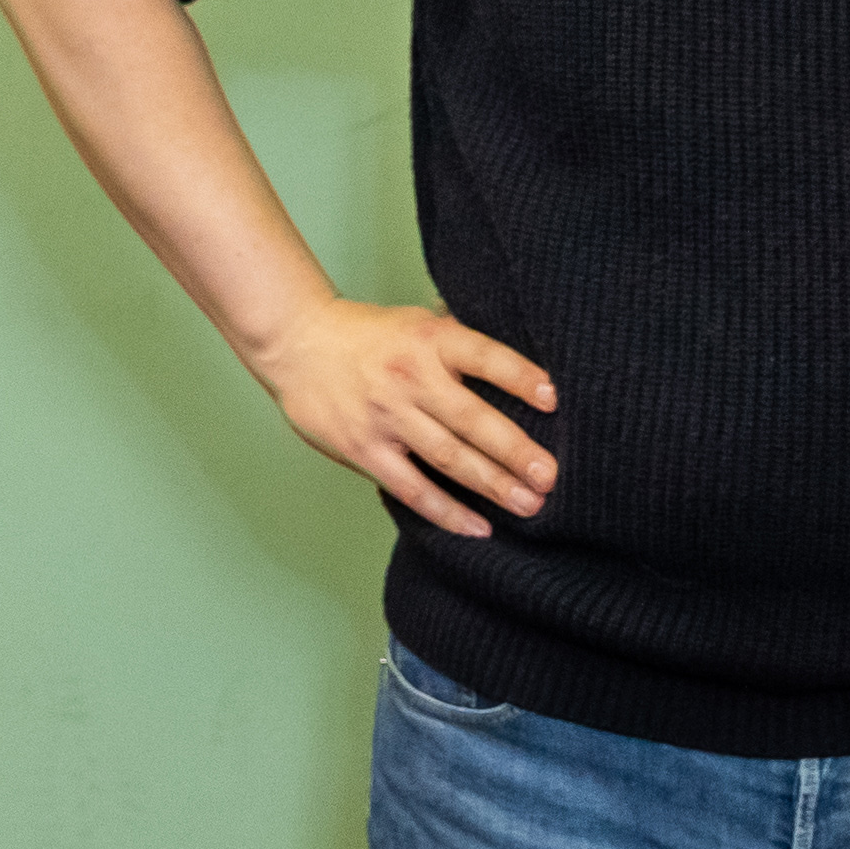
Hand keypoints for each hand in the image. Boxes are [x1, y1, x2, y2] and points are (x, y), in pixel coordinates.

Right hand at [247, 296, 560, 539]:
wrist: (296, 341)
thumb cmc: (365, 334)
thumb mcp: (415, 321)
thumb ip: (458, 342)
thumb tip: (518, 364)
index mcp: (430, 339)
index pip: (484, 356)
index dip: (520, 377)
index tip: (554, 399)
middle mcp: (410, 377)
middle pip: (471, 419)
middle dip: (515, 451)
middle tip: (550, 477)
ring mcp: (386, 416)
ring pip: (448, 458)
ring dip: (492, 484)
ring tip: (529, 505)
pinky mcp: (363, 449)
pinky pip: (412, 488)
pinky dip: (446, 511)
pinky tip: (477, 527)